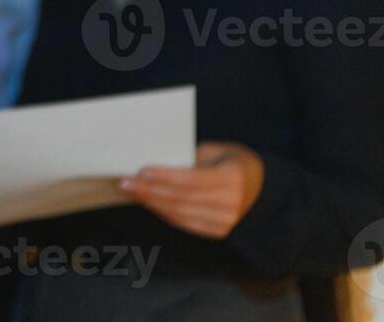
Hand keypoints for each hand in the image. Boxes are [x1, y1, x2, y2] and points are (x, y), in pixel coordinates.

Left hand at [119, 141, 264, 238]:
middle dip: (150, 191)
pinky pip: (184, 223)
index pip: (191, 180)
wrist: (258, 185)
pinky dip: (162, 212)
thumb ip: (189, 159)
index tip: (141, 171)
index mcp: (231, 179)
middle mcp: (230, 204)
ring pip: (179, 213)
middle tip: (125, 182)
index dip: (164, 177)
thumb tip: (154, 166)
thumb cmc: (230, 161)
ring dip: (151, 203)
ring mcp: (225, 222)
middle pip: (181, 199)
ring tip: (131, 191)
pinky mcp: (217, 231)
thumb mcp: (214, 151)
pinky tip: (147, 202)